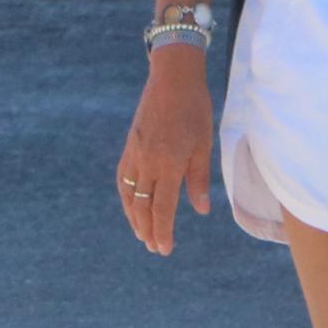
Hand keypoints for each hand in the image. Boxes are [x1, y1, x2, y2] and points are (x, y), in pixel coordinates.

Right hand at [116, 48, 216, 255]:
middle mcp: (148, 162)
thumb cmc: (194, 110)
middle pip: (143, 206)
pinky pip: (123, 178)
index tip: (164, 249)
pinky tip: (130, 204)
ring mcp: (135, 154)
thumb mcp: (204, 145)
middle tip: (154, 248)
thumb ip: (198, 179)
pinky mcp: (130, 146)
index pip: (163, 208)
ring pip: (129, 194)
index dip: (163, 231)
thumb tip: (200, 210)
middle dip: (148, 230)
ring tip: (141, 233)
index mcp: (169, 164)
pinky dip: (126, 196)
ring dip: (134, 217)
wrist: (172, 79)